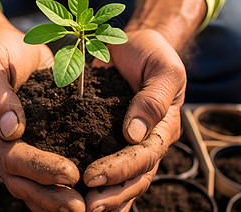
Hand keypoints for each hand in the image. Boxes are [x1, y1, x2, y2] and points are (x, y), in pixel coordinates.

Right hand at [0, 27, 85, 210]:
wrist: (7, 46)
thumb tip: (11, 130)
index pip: (13, 158)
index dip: (41, 169)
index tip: (71, 173)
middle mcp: (3, 143)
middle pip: (22, 180)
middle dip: (51, 195)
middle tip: (81, 207)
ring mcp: (19, 144)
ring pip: (31, 184)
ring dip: (55, 199)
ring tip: (84, 209)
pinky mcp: (38, 138)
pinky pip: (43, 171)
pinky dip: (58, 188)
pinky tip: (82, 194)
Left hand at [85, 29, 184, 210]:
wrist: (137, 45)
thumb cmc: (153, 55)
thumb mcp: (163, 70)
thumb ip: (153, 100)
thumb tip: (134, 134)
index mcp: (162, 128)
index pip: (144, 157)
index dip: (119, 170)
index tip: (93, 176)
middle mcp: (147, 140)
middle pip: (134, 177)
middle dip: (111, 193)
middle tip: (86, 206)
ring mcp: (130, 141)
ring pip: (123, 180)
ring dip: (105, 196)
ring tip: (80, 208)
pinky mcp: (110, 135)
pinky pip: (106, 162)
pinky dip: (98, 183)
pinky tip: (77, 196)